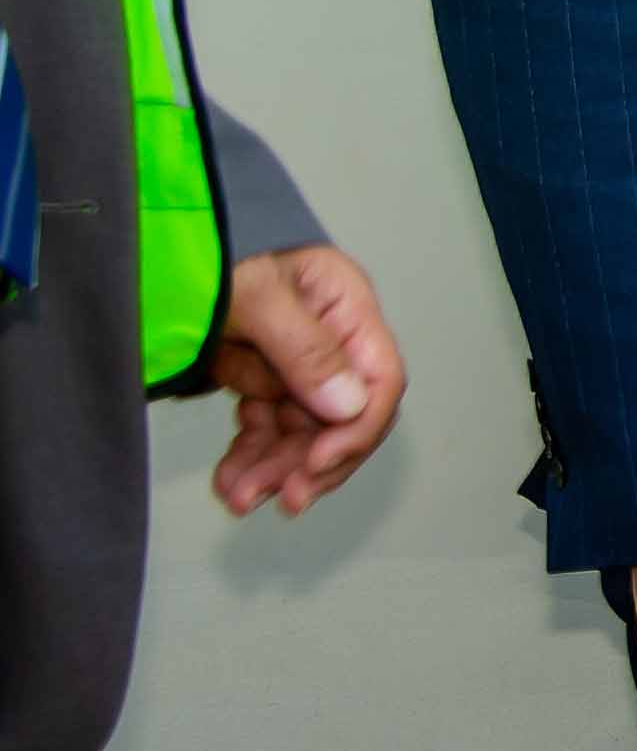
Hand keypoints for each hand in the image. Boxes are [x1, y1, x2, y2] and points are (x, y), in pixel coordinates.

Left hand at [208, 243, 404, 516]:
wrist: (143, 255)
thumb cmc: (202, 252)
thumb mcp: (256, 295)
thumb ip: (305, 348)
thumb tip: (350, 405)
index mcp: (345, 305)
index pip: (379, 378)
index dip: (356, 428)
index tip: (316, 464)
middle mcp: (330, 338)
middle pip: (341, 417)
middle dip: (309, 461)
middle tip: (281, 498)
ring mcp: (294, 363)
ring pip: (302, 433)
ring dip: (275, 469)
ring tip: (237, 496)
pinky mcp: (261, 381)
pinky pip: (267, 431)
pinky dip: (251, 459)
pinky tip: (230, 478)